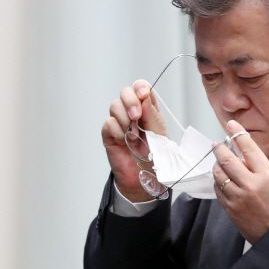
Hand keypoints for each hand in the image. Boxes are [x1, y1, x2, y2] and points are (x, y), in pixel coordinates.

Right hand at [101, 79, 166, 201]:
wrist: (146, 181)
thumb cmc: (156, 158)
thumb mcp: (160, 135)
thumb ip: (152, 116)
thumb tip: (144, 97)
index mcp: (148, 110)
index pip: (141, 88)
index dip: (140, 88)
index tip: (143, 95)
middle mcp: (133, 114)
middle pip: (125, 92)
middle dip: (130, 100)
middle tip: (136, 116)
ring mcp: (120, 124)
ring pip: (114, 105)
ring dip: (123, 116)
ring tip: (132, 133)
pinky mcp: (110, 136)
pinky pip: (108, 123)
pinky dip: (116, 130)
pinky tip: (123, 141)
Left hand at [212, 120, 268, 243]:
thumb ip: (262, 169)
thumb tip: (245, 158)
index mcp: (267, 176)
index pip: (249, 148)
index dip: (238, 134)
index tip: (231, 125)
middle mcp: (251, 185)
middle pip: (228, 159)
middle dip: (220, 148)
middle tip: (218, 144)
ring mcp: (239, 197)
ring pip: (219, 174)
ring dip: (217, 165)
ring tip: (219, 163)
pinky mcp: (231, 209)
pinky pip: (218, 190)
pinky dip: (218, 182)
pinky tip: (221, 180)